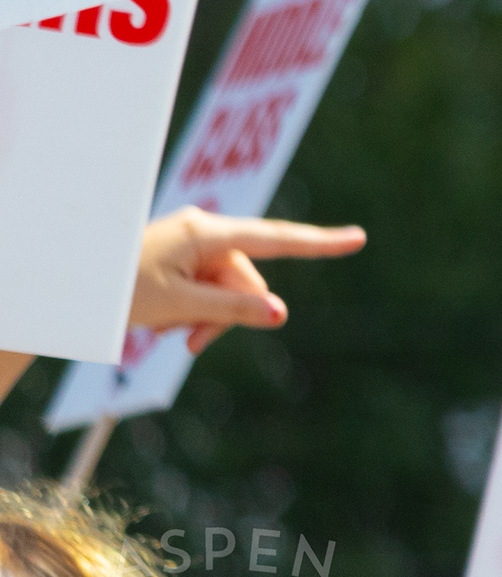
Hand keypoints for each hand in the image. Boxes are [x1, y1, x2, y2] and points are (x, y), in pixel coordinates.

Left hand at [132, 207, 366, 351]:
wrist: (70, 290)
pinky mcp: (179, 257)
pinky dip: (195, 309)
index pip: (277, 238)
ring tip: (172, 335)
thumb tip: (280, 313)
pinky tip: (168, 322)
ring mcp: (190, 243)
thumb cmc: (120, 292)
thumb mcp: (180, 306)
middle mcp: (203, 231)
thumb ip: (234, 309)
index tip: (357, 239)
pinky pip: (206, 286)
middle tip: (192, 346)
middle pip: (245, 278)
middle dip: (227, 314)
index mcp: (207, 232)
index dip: (320, 242)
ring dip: (207, 317)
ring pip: (225, 288)